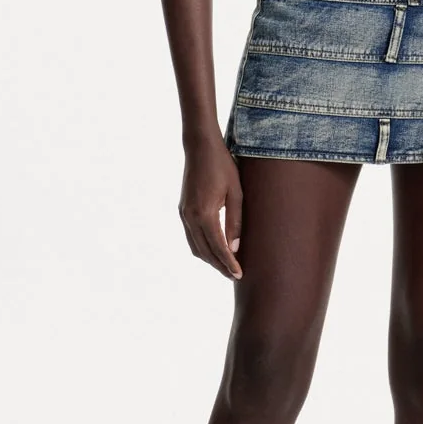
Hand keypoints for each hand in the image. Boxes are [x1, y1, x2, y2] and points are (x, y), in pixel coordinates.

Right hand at [178, 135, 243, 279]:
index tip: (239, 275)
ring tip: (226, 266)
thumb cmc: (223, 166)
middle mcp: (190, 217)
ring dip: (210, 259)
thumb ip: (235, 222)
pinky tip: (214, 250)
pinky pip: (191, 237)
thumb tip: (235, 248)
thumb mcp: (236, 193)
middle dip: (219, 266)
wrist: (200, 148)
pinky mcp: (183, 210)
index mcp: (204, 213)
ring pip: (195, 247)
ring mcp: (184, 214)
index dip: (229, 263)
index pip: (218, 248)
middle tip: (235, 275)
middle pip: (205, 252)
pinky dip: (202, 248)